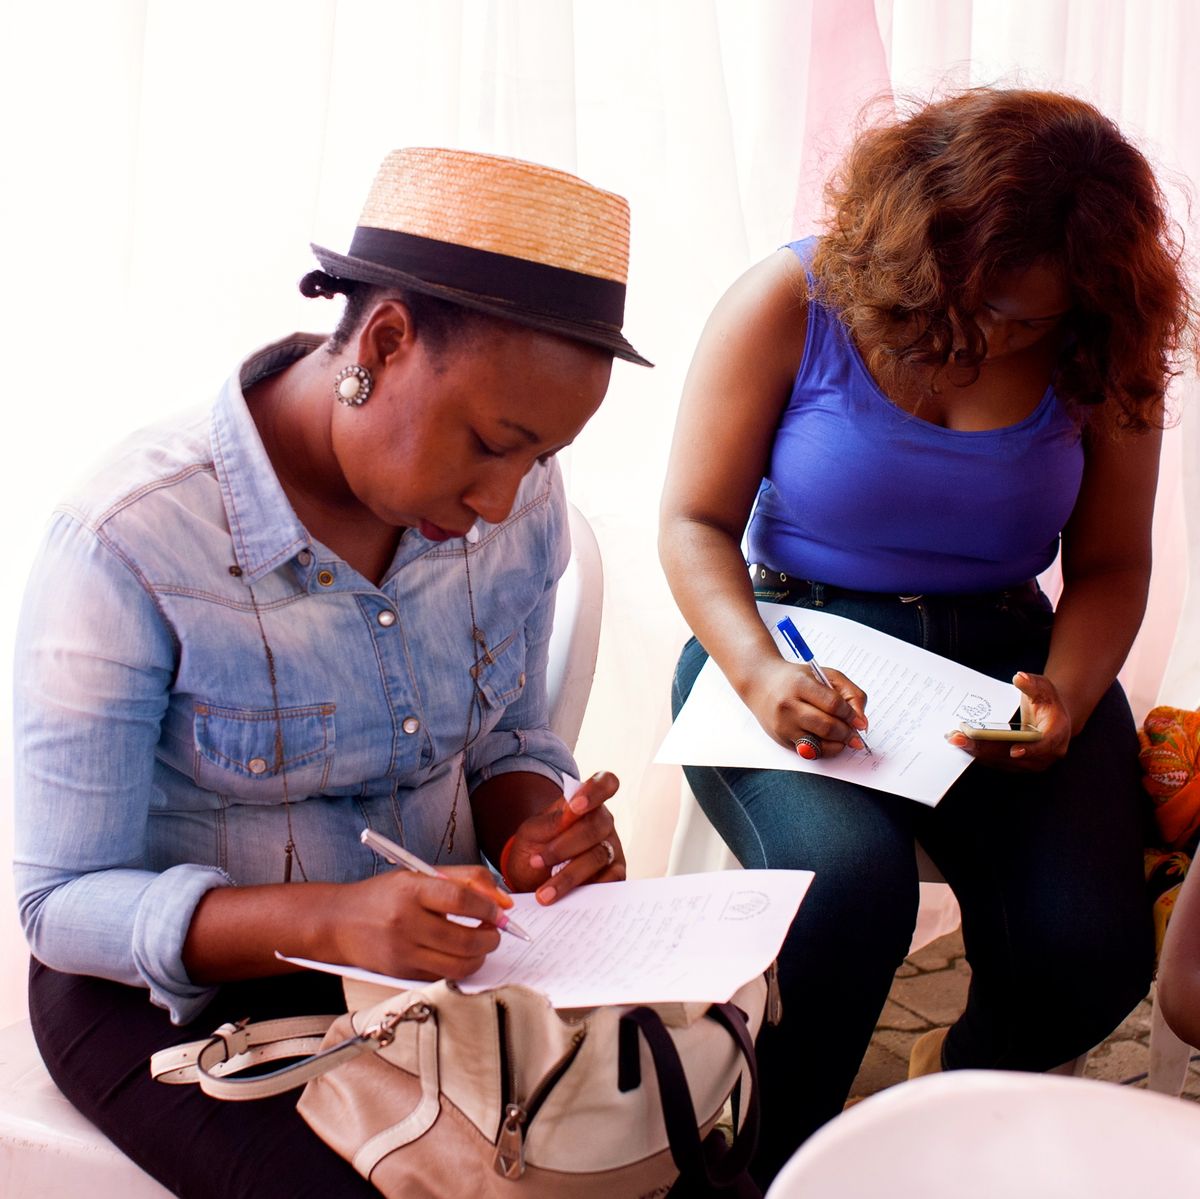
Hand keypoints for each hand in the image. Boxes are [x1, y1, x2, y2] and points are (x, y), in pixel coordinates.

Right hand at [330, 865, 506, 979]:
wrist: (339, 922)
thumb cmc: (385, 895)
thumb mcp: (419, 875)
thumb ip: (464, 879)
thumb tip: (502, 900)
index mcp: (411, 890)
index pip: (462, 900)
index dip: (489, 906)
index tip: (501, 910)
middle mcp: (405, 922)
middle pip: (465, 938)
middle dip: (491, 937)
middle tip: (496, 930)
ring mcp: (402, 952)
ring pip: (458, 964)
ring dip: (480, 956)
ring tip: (482, 943)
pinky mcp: (401, 973)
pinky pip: (443, 976)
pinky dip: (460, 967)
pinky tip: (460, 954)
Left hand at [501, 771, 625, 903]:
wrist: (530, 879)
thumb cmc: (534, 848)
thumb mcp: (531, 832)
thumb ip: (550, 822)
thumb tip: (571, 814)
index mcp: (586, 802)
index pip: (605, 783)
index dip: (595, 791)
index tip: (575, 806)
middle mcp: (604, 822)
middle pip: (595, 827)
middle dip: (563, 847)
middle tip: (537, 862)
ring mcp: (612, 848)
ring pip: (598, 857)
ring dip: (567, 876)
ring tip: (543, 893)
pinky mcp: (615, 874)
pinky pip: (610, 881)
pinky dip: (587, 890)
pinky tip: (568, 900)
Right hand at [744, 657, 869, 757]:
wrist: (760, 683)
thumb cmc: (796, 678)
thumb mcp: (825, 675)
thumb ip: (849, 693)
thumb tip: (861, 721)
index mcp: (800, 685)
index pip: (833, 704)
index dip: (851, 715)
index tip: (859, 721)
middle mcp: (788, 706)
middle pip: (827, 726)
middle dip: (847, 733)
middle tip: (855, 734)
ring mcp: (783, 725)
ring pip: (819, 744)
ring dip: (838, 744)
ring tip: (844, 739)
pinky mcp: (781, 739)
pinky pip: (809, 752)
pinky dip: (824, 750)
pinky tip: (829, 742)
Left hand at [946, 671, 1071, 771]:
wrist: (1052, 718)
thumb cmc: (1047, 702)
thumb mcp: (1043, 688)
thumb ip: (1032, 683)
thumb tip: (1019, 678)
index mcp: (1057, 734)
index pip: (1044, 744)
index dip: (1030, 749)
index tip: (1014, 750)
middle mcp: (1046, 754)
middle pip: (1014, 756)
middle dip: (986, 748)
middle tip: (962, 739)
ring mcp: (1031, 762)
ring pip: (1002, 761)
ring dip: (977, 751)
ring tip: (956, 739)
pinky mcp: (1017, 765)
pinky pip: (996, 761)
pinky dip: (979, 753)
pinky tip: (962, 743)